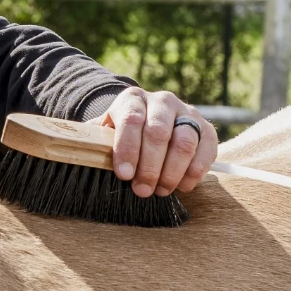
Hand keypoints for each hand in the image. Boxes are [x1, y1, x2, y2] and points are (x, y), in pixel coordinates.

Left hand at [98, 87, 218, 197]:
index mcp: (133, 99)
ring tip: (161, 190)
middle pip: (158, 133)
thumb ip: (98, 141)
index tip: (124, 175)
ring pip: (184, 142)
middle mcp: (162, 101)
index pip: (131, 120)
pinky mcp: (206, 128)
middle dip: (149, 167)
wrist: (151, 120)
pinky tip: (182, 186)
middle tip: (143, 190)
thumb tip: (84, 154)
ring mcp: (187, 112)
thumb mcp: (107, 132)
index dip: (127, 149)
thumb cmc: (124, 133)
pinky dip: (195, 172)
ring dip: (172, 172)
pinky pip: (206, 150)